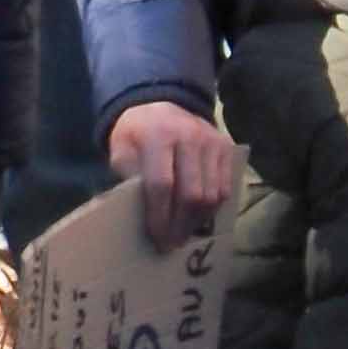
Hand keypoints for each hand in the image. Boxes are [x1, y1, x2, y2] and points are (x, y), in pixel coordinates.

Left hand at [109, 98, 235, 247]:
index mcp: (157, 135)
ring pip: (212, 194)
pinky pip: (225, 187)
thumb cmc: (136, 134)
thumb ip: (127, 177)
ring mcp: (212, 142)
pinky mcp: (226, 147)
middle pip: (191, 194)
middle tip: (171, 244)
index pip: (161, 184)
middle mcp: (189, 136)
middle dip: (180, 225)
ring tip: (183, 233)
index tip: (157, 238)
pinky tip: (198, 217)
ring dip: (197, 221)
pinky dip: (212, 208)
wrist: (160, 105)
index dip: (160, 216)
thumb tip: (137, 214)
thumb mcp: (121, 150)